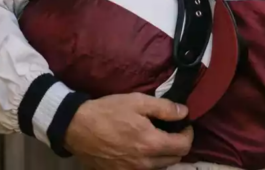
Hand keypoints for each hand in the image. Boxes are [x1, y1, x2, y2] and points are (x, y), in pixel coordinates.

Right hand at [64, 93, 192, 169]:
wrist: (76, 127)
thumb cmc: (109, 112)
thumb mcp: (138, 101)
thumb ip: (165, 108)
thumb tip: (184, 113)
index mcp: (151, 144)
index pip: (183, 146)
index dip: (188, 134)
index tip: (184, 124)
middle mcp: (144, 163)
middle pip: (174, 159)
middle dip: (178, 144)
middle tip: (171, 130)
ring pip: (159, 167)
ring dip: (164, 155)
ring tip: (157, 139)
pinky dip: (148, 162)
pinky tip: (141, 149)